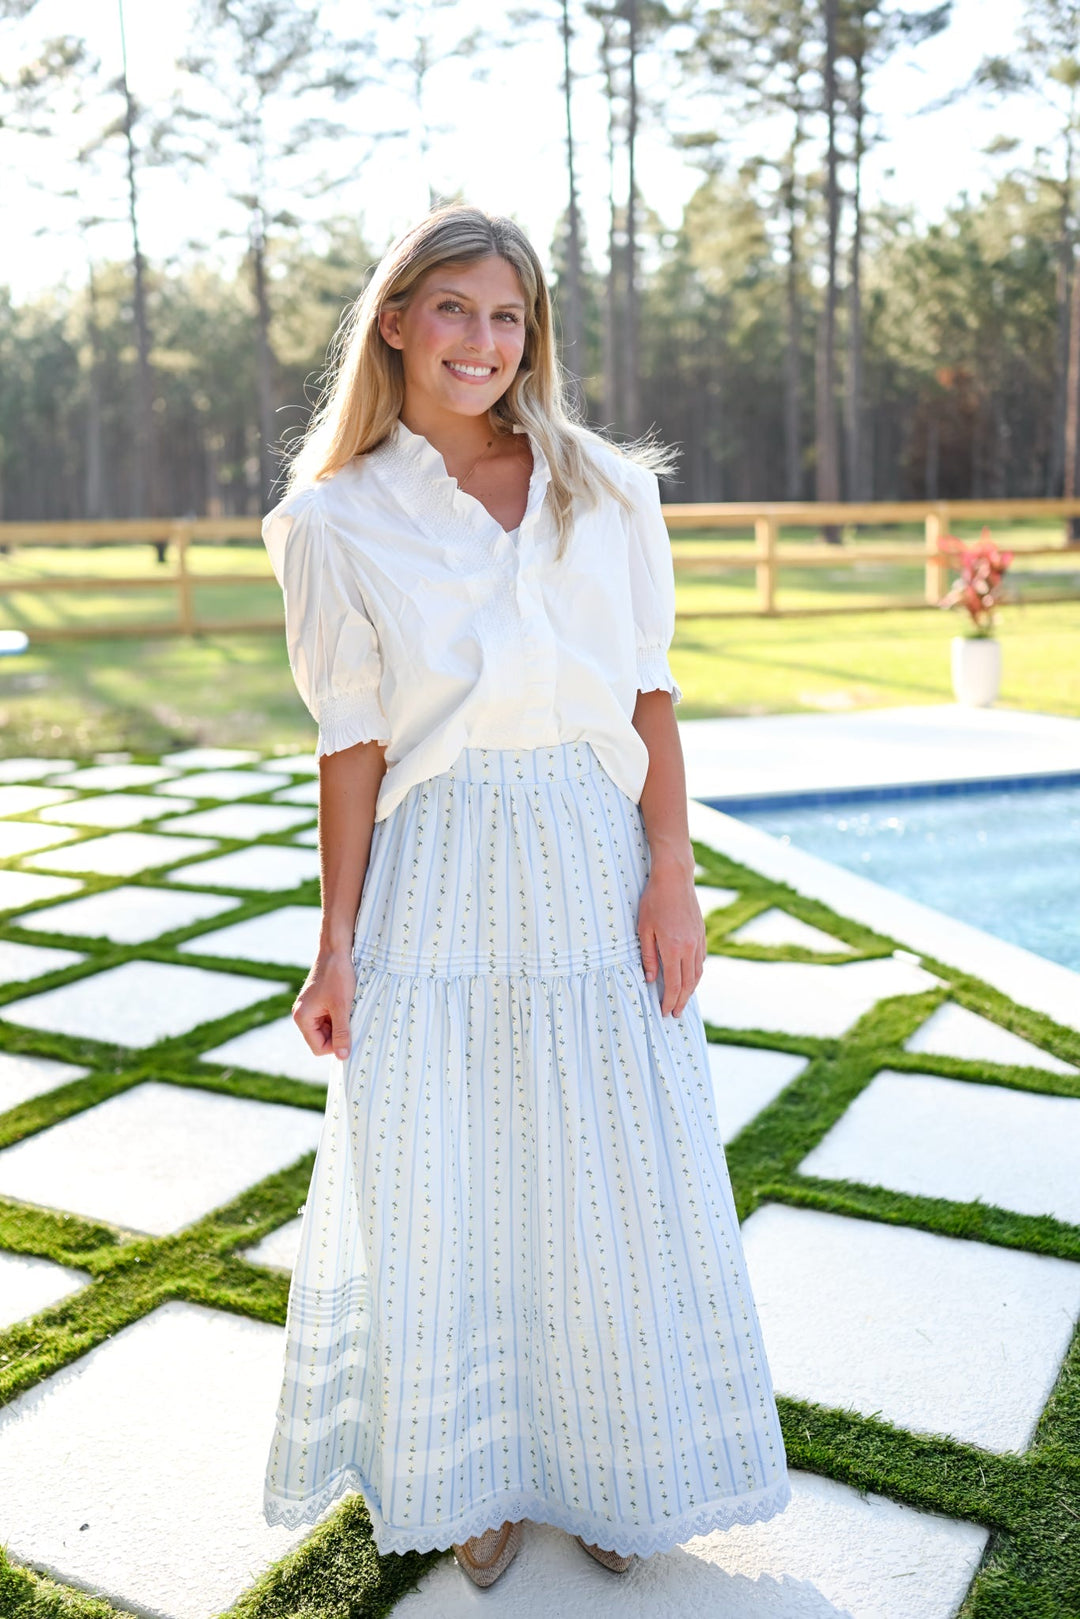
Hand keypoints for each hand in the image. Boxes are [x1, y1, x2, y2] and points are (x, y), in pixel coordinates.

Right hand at [293, 948, 354, 1059]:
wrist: (336, 950)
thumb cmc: (338, 976)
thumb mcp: (342, 1007)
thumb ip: (342, 1033)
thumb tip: (343, 1057)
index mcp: (302, 1018)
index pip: (318, 1048)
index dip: (336, 1045)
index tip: (350, 1032)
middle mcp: (301, 1014)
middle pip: (321, 1040)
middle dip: (338, 1033)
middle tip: (351, 1018)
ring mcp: (308, 1008)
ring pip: (326, 1030)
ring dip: (339, 1024)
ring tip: (348, 1008)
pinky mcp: (316, 1002)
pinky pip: (327, 1018)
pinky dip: (338, 1016)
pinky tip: (346, 1004)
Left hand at [637, 860, 706, 1017]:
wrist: (675, 878)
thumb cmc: (654, 901)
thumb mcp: (644, 929)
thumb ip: (648, 956)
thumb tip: (651, 979)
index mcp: (673, 948)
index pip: (673, 983)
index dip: (669, 1000)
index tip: (665, 1011)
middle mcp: (689, 948)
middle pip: (688, 983)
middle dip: (681, 1001)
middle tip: (675, 1014)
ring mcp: (698, 941)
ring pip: (697, 973)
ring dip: (691, 990)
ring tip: (683, 1001)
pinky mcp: (702, 934)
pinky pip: (701, 960)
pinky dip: (696, 974)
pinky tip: (690, 978)